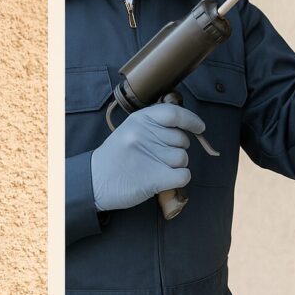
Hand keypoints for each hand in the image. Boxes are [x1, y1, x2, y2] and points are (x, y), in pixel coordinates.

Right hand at [90, 103, 205, 211]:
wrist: (95, 180)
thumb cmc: (116, 155)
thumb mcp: (130, 130)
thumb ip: (153, 125)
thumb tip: (185, 126)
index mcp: (139, 119)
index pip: (174, 113)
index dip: (191, 120)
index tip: (200, 127)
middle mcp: (145, 134)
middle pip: (182, 139)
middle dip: (177, 148)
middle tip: (159, 156)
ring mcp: (149, 156)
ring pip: (183, 158)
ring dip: (176, 165)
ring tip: (157, 167)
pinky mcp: (154, 178)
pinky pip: (183, 175)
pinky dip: (179, 178)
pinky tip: (166, 178)